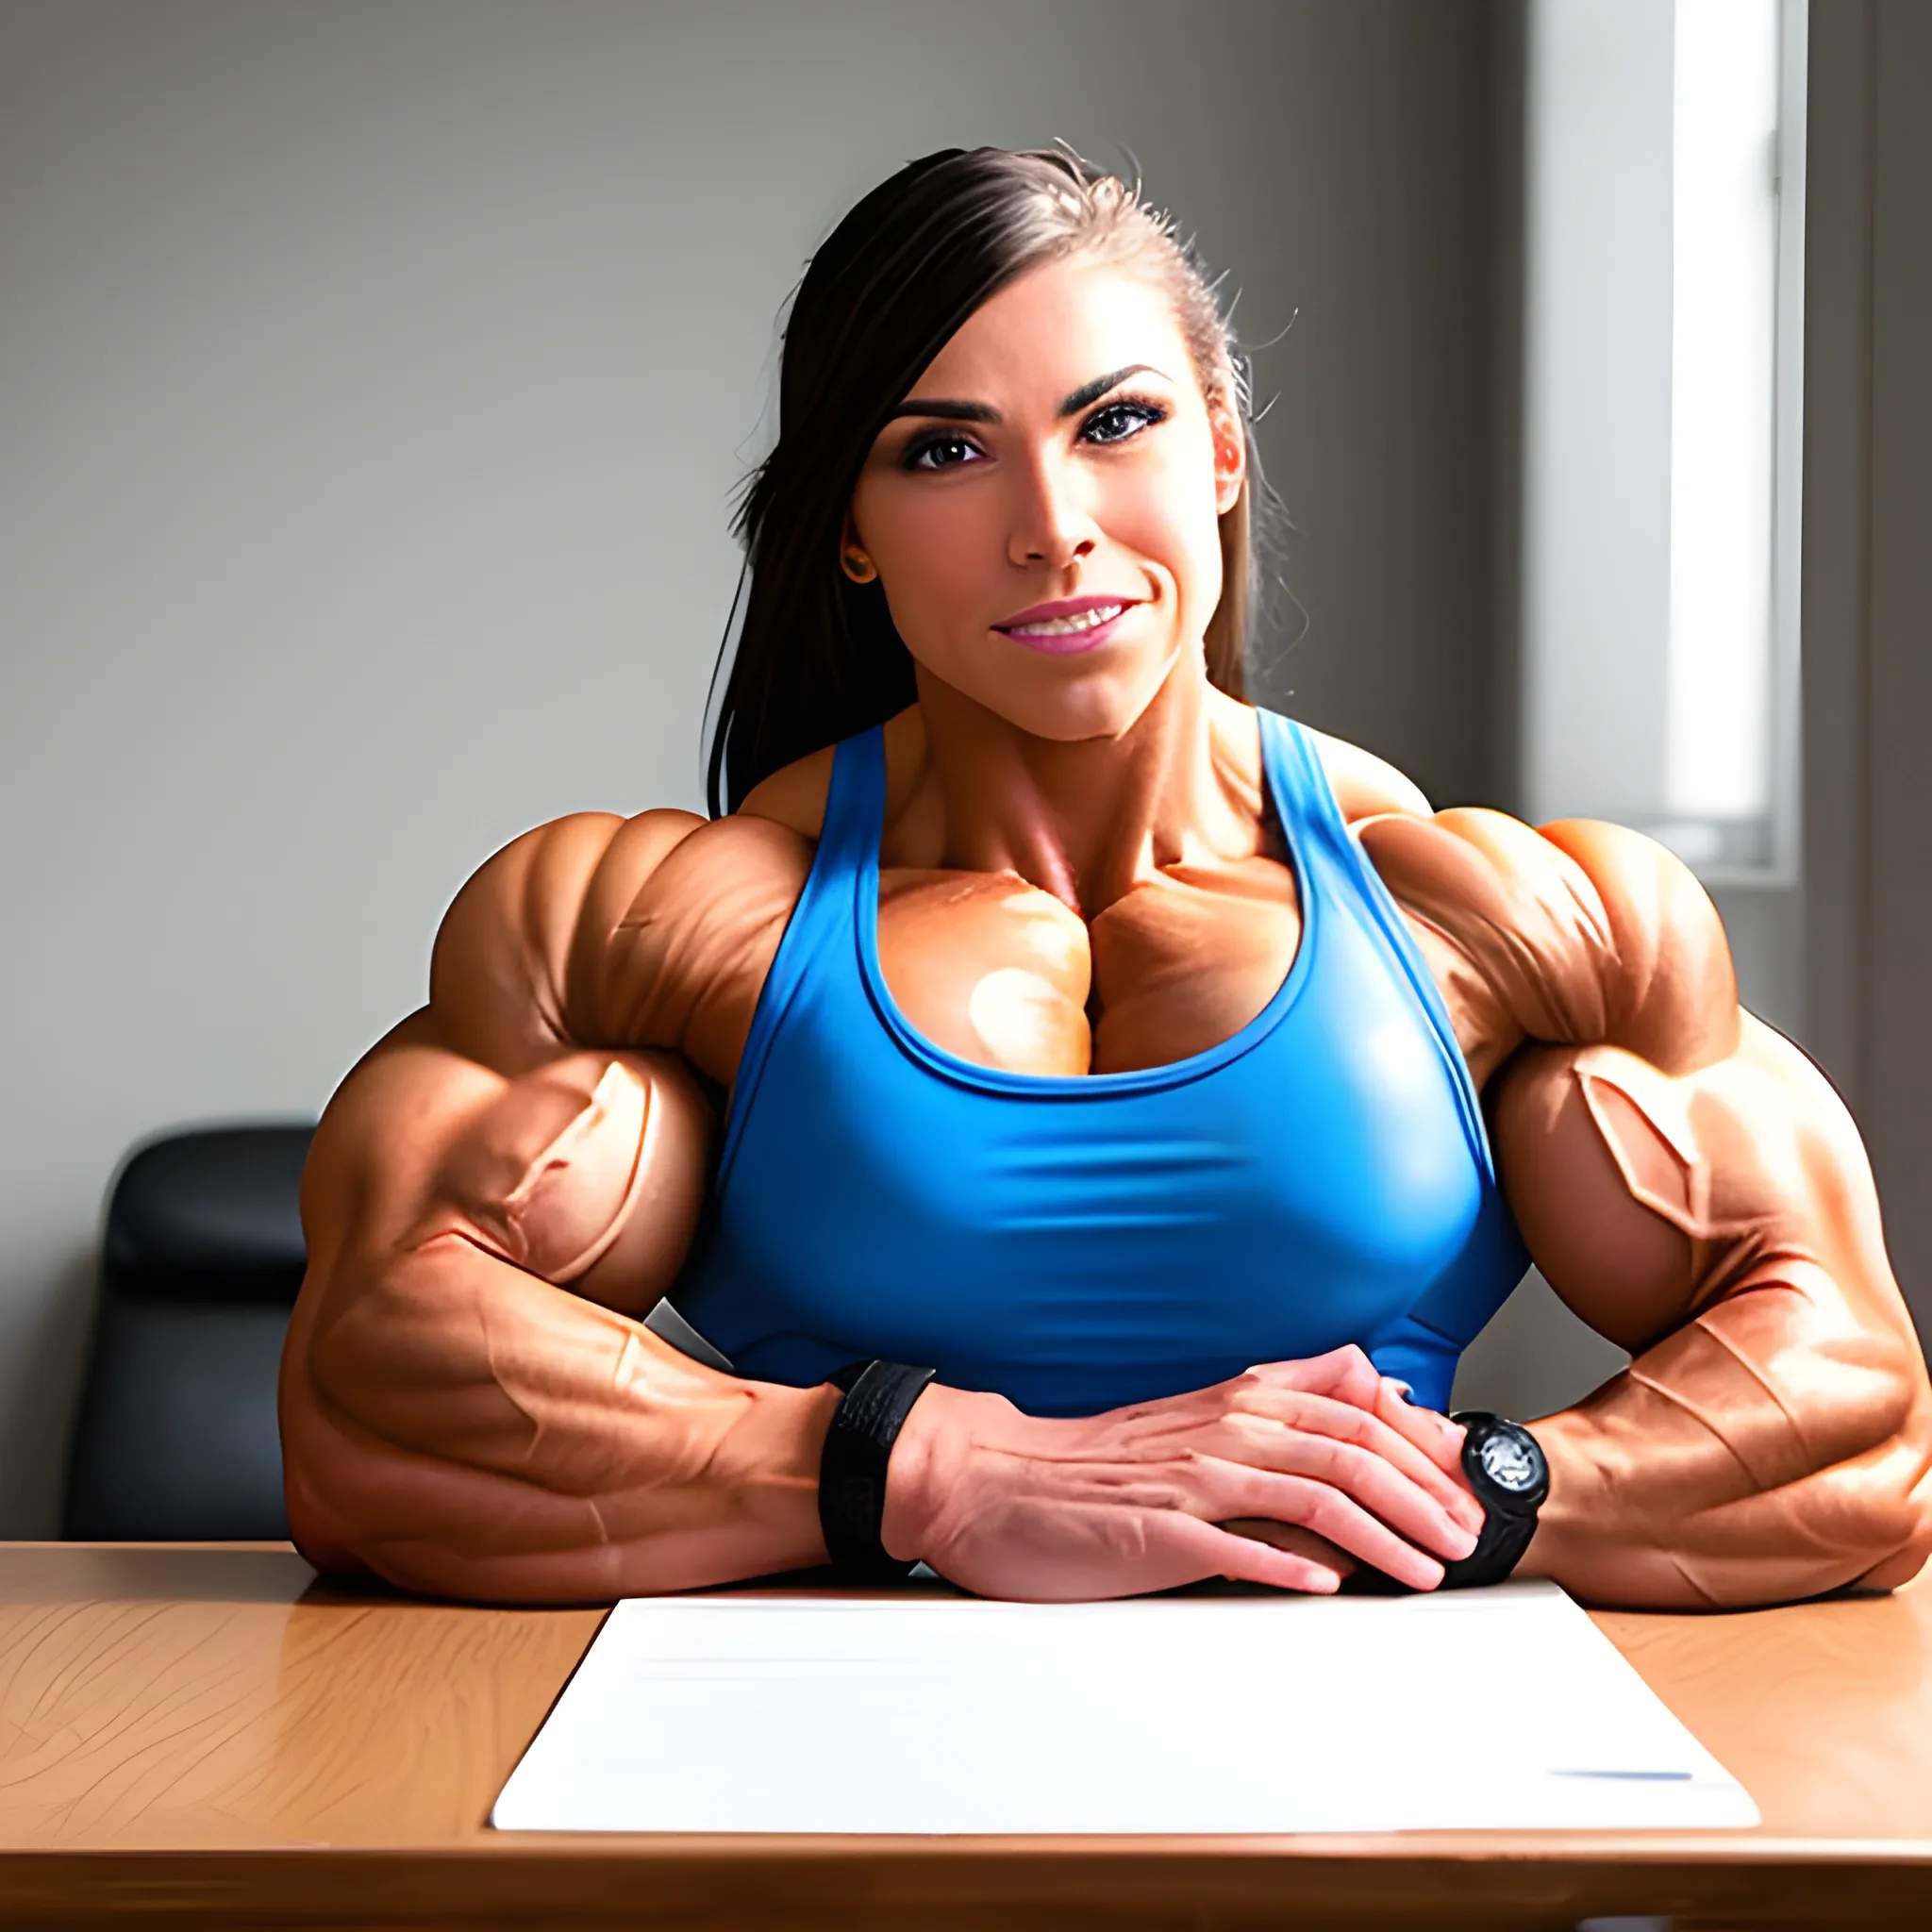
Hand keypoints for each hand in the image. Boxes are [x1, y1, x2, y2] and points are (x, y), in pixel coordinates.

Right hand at [880, 1346, 1482, 1601]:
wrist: (991, 1480)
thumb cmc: (1092, 1464)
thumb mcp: (1189, 1425)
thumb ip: (1265, 1421)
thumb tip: (1350, 1436)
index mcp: (1233, 1400)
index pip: (1352, 1410)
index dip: (1420, 1449)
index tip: (1463, 1488)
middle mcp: (1222, 1429)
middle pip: (1351, 1450)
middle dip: (1424, 1497)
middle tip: (1467, 1539)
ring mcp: (1190, 1480)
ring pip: (1314, 1495)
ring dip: (1384, 1536)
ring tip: (1427, 1573)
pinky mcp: (1157, 1532)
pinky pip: (1236, 1546)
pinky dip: (1291, 1565)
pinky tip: (1330, 1588)